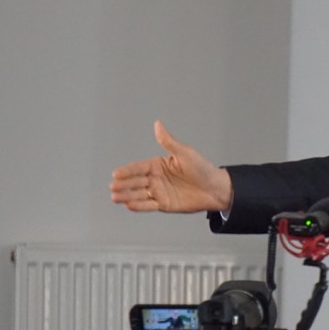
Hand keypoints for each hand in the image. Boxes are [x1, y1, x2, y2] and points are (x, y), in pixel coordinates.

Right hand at [109, 121, 232, 212]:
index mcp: (158, 165)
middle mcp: (156, 178)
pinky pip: (149, 205)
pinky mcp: (164, 204)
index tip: (116, 174)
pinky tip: (129, 205)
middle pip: (135, 181)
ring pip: (139, 194)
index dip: (127, 171)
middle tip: (113, 187)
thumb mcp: (184, 153)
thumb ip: (168, 142)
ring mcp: (159, 192)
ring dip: (127, 196)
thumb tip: (158, 124)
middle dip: (123, 184)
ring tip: (115, 198)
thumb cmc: (202, 168)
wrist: (215, 188)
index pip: (138, 167)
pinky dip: (139, 206)